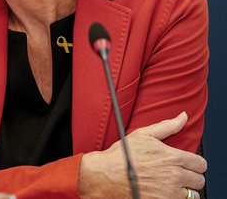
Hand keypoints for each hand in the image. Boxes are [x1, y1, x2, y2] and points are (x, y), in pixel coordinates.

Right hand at [79, 112, 206, 198]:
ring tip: (171, 185)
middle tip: (178, 175)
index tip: (187, 165)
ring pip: (192, 194)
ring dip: (184, 190)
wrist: (105, 175)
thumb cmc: (121, 156)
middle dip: (190, 177)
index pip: (200, 164)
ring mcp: (170, 192)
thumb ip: (167, 126)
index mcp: (172, 157)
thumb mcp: (143, 135)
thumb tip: (183, 116)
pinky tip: (164, 192)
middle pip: (199, 180)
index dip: (194, 164)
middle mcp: (174, 175)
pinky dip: (175, 198)